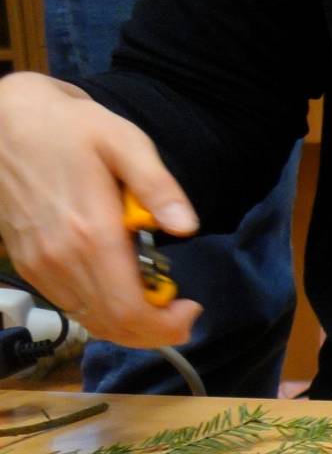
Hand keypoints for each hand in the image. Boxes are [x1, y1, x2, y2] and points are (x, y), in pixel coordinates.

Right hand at [0, 72, 201, 347]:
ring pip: (88, 320)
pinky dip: (100, 309)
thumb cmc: (71, 128)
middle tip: (181, 311)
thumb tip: (186, 227)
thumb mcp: (125, 142)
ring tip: (157, 297)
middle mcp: (60, 260)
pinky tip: (121, 287)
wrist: (4, 123)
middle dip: (153, 330)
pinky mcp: (26, 264)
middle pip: (111, 324)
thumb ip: (158, 187)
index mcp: (91, 234)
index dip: (166, 324)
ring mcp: (39, 265)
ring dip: (127, 322)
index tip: (191, 309)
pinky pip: (68, 304)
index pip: (130, 310)